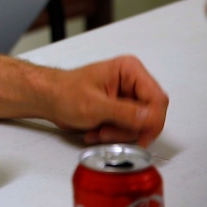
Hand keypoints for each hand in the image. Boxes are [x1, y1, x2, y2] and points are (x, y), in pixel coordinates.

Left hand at [44, 56, 167, 147]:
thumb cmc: (63, 92)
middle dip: (129, 129)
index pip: (157, 99)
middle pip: (151, 114)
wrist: (48, 98)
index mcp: (129, 70)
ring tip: (99, 130)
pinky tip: (98, 130)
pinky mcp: (122, 110)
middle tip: (108, 132)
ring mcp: (128, 96)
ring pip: (141, 125)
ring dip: (119, 134)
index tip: (142, 136)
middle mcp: (132, 81)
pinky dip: (115, 135)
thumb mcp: (94, 105)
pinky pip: (130, 129)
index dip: (152, 121)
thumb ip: (123, 112)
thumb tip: (148, 118)